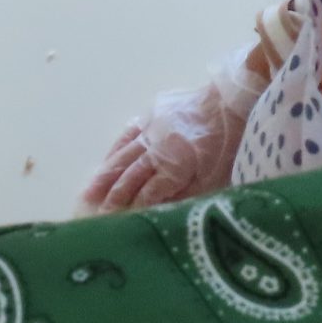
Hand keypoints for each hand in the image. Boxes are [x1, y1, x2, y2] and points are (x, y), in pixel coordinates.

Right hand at [80, 56, 268, 213]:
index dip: (133, 209)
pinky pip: (126, 136)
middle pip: (129, 176)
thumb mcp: (215, 176)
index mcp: (175, 164)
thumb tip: (158, 208)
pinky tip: (104, 163)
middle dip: (113, 198)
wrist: (233, 99)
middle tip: (97, 215)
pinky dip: (114, 151)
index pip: (147, 193)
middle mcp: (156, 147)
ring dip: (104, 177)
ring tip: (88, 194)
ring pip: (122, 156)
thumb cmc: (230, 143)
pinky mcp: (151, 115)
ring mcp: (150, 129)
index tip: (119, 223)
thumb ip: (186, 194)